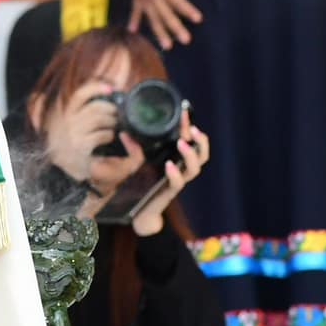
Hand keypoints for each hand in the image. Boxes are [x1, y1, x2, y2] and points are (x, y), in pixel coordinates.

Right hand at [38, 78, 120, 184]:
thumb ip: (74, 105)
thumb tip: (95, 91)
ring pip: (100, 119)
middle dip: (110, 109)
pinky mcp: (81, 146)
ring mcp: (74, 133)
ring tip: (113, 125)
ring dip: (111, 122)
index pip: (80, 94)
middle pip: (96, 107)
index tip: (110, 88)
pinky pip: (102, 135)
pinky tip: (107, 137)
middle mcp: (67, 120)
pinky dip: (108, 135)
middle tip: (115, 113)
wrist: (56, 165)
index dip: (96, 88)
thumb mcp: (61, 118)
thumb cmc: (64, 139)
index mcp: (64, 110)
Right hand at [118, 0, 204, 49]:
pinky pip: (136, 9)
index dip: (188, 10)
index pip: (178, 1)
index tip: (198, 19)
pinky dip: (134, 19)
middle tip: (186, 40)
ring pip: (153, 17)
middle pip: (166, 14)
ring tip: (167, 46)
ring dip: (159, 32)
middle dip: (177, 27)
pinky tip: (133, 30)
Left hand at [133, 120, 209, 234]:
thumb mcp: (136, 164)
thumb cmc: (142, 187)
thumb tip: (124, 133)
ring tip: (181, 143)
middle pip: (201, 154)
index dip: (189, 126)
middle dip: (200, 140)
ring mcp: (177, 182)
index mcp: (177, 160)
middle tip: (192, 128)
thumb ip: (133, 150)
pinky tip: (169, 165)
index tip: (185, 111)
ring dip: (190, 155)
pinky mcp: (169, 193)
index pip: (189, 141)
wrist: (139, 214)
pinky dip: (175, 174)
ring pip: (195, 169)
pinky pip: (177, 184)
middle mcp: (181, 170)